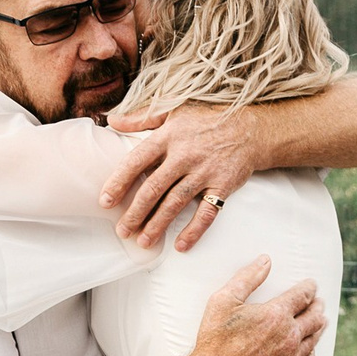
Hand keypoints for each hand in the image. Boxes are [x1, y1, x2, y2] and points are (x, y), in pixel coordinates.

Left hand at [102, 101, 255, 250]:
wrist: (251, 128)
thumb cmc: (208, 118)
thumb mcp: (173, 110)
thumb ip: (141, 117)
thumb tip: (111, 120)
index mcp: (169, 137)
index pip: (137, 161)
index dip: (119, 182)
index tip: (105, 201)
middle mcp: (185, 155)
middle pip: (154, 188)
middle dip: (135, 212)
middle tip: (122, 230)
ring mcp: (205, 172)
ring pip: (176, 203)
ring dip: (158, 224)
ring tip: (143, 241)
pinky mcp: (223, 186)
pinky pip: (207, 213)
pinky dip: (194, 230)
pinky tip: (181, 245)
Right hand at [179, 256, 324, 355]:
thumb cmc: (215, 339)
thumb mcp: (224, 300)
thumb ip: (247, 278)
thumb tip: (266, 260)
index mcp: (276, 314)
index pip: (302, 296)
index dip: (310, 288)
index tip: (312, 285)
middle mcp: (289, 335)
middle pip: (314, 316)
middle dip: (318, 306)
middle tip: (318, 302)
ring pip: (314, 339)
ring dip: (319, 327)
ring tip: (320, 321)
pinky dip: (312, 354)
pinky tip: (310, 350)